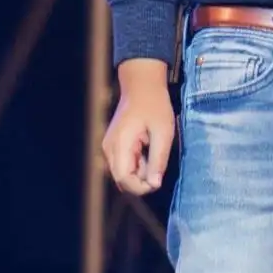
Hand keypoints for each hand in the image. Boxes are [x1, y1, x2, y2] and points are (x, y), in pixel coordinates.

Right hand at [102, 58, 174, 194]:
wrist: (142, 85)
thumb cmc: (155, 105)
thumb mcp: (163, 132)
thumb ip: (158, 159)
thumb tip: (154, 184)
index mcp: (120, 144)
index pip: (124, 179)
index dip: (141, 187)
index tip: (158, 181)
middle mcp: (109, 148)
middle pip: (122, 179)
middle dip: (141, 180)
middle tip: (159, 166)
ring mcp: (109, 146)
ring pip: (123, 173)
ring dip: (140, 171)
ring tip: (153, 151)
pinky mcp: (114, 145)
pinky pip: (124, 163)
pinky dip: (137, 164)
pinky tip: (148, 149)